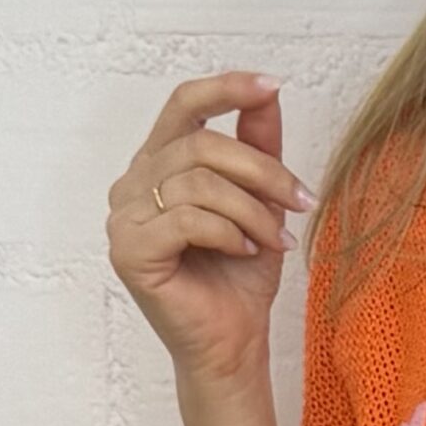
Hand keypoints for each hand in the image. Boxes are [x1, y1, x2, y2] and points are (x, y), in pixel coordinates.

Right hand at [106, 72, 316, 389]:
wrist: (233, 340)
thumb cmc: (240, 274)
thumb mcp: (261, 200)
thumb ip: (259, 146)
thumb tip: (267, 92)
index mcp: (159, 163)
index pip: (183, 105)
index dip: (225, 89)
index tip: (270, 85)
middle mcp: (133, 184)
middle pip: (202, 146)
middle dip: (264, 173)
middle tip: (301, 202)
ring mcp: (123, 218)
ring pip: (198, 182)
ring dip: (253, 211)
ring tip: (277, 239)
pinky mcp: (128, 251)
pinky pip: (187, 219)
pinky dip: (229, 233)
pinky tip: (245, 252)